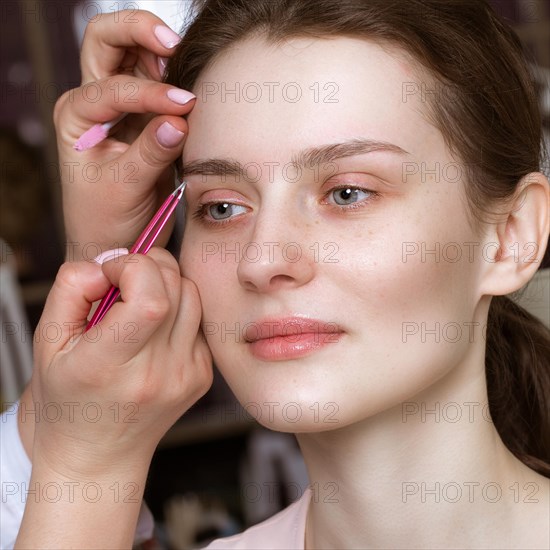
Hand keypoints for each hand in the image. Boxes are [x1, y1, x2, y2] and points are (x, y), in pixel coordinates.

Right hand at [30, 248, 212, 476]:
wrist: (100, 455)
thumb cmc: (68, 397)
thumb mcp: (48, 343)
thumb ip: (71, 291)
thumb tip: (106, 264)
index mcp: (111, 365)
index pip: (150, 298)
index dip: (131, 267)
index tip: (110, 275)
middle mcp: (157, 372)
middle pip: (176, 286)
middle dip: (148, 267)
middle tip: (123, 284)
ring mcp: (186, 375)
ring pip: (194, 295)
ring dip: (166, 285)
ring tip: (137, 304)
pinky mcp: (203, 375)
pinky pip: (198, 319)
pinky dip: (178, 310)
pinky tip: (154, 331)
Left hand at [54, 10, 194, 260]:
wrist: (115, 241)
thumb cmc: (106, 219)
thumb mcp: (124, 188)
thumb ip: (151, 152)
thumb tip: (181, 120)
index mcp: (77, 116)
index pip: (113, 88)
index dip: (149, 93)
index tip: (184, 105)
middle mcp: (95, 104)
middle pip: (107, 42)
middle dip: (137, 31)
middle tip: (171, 41)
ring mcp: (123, 108)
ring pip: (136, 55)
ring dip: (160, 51)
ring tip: (186, 61)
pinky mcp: (150, 120)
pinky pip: (163, 86)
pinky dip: (179, 80)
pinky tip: (195, 88)